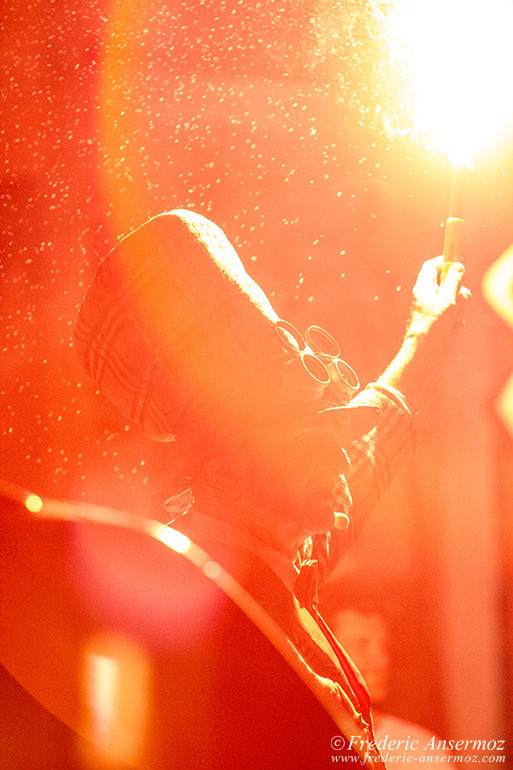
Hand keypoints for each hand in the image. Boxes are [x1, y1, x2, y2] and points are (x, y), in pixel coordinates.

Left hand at [376, 256, 470, 408]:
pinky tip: (449, 330)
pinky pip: (453, 316)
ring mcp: (432, 310)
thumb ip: (453, 281)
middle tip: (456, 301)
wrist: (425, 351)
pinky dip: (454, 322)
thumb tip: (457, 266)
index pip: (431, 267)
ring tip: (451, 319)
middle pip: (448, 285)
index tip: (457, 264)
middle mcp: (426, 297)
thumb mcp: (446, 299)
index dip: (444, 263)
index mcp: (423, 287)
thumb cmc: (432, 324)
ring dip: (457, 310)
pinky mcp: (438, 322)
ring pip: (453, 302)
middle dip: (458, 293)